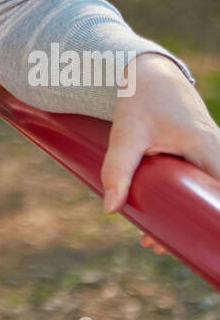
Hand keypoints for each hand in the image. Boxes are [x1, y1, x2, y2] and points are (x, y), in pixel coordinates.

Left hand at [100, 52, 219, 255]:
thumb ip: (118, 168)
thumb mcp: (128, 132)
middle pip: (213, 199)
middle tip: (156, 248)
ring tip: (152, 242)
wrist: (147, 71)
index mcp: (207, 148)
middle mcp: (215, 152)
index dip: (213, 220)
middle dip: (191, 227)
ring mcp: (209, 153)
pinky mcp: (197, 154)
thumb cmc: (140, 97)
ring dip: (184, 217)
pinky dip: (184, 202)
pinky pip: (198, 183)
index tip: (200, 243)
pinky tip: (161, 221)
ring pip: (205, 193)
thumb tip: (110, 208)